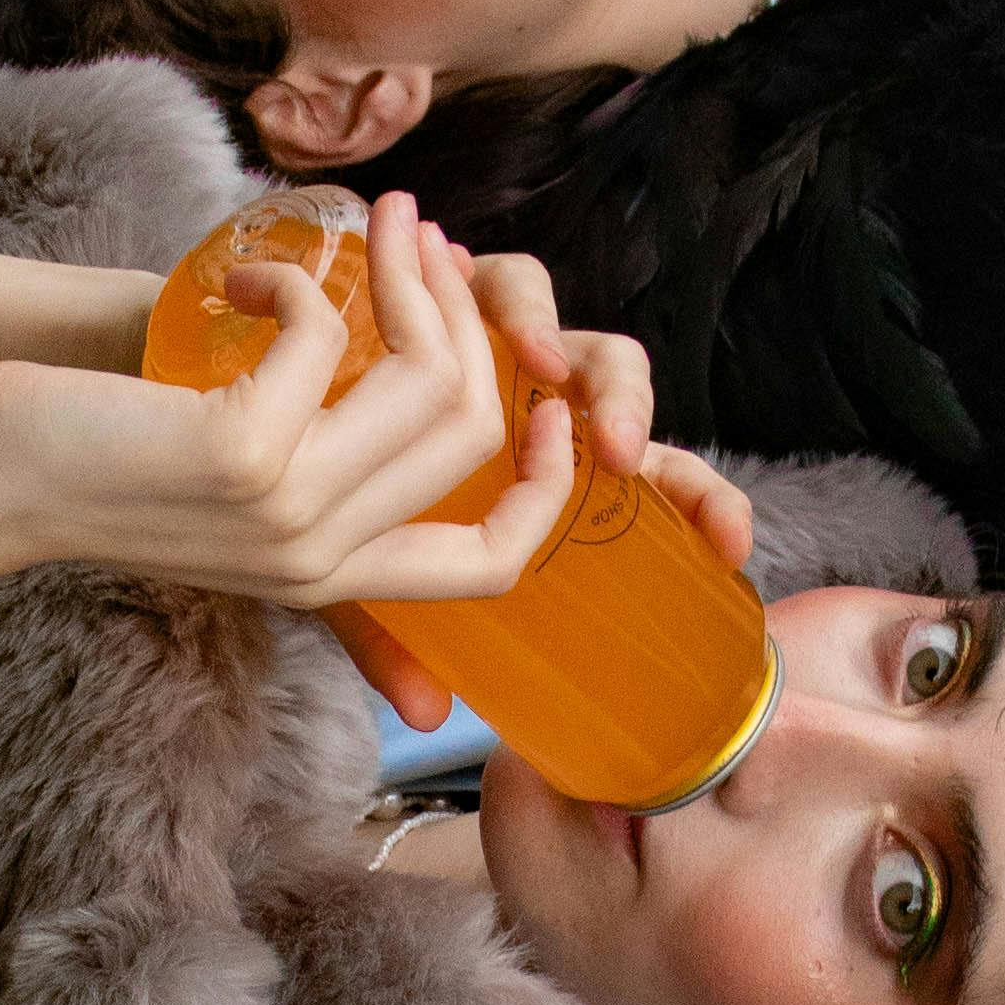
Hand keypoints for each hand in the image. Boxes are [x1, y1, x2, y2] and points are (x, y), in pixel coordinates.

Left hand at [0, 188, 586, 620]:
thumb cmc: (92, 463)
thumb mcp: (225, 484)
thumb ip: (311, 464)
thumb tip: (392, 367)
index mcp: (331, 577)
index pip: (493, 562)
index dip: (546, 480)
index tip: (544, 392)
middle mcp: (320, 560)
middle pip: (474, 433)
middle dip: (462, 310)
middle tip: (415, 235)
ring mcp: (286, 514)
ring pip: (426, 380)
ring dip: (402, 273)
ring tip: (368, 224)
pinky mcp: (242, 455)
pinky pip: (327, 336)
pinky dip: (293, 278)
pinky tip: (239, 274)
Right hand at [304, 214, 756, 734]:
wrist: (275, 403)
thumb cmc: (339, 496)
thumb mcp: (360, 577)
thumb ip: (394, 639)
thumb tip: (429, 720)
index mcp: (564, 475)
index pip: (663, 486)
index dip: (708, 507)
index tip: (729, 548)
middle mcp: (554, 409)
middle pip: (631, 403)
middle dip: (637, 420)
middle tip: (617, 455)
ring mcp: (515, 348)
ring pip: (580, 339)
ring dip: (573, 354)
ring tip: (540, 371)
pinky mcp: (468, 292)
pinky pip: (508, 283)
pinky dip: (505, 299)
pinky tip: (474, 306)